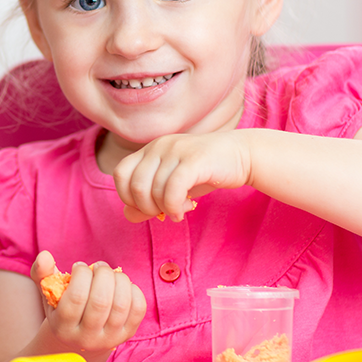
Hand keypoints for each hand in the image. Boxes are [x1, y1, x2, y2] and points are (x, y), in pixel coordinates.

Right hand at [29, 251, 145, 353]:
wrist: (80, 339)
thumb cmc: (62, 309)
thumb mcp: (48, 294)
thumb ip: (42, 274)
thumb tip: (45, 255)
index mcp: (64, 328)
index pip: (76, 298)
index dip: (81, 275)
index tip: (79, 267)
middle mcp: (87, 338)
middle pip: (101, 301)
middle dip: (103, 274)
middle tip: (99, 266)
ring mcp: (109, 338)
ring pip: (121, 304)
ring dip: (119, 279)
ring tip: (111, 274)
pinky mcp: (127, 334)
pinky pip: (138, 309)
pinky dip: (133, 290)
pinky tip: (122, 285)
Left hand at [113, 132, 250, 222]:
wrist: (241, 155)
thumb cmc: (204, 173)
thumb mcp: (172, 187)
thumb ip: (148, 201)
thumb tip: (129, 214)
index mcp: (149, 150)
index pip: (120, 174)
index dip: (128, 197)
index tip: (149, 207)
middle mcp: (158, 146)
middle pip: (135, 186)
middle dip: (147, 208)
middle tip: (165, 212)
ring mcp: (176, 150)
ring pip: (154, 190)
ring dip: (166, 209)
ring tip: (181, 210)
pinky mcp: (194, 159)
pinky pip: (172, 189)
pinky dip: (174, 207)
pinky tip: (184, 211)